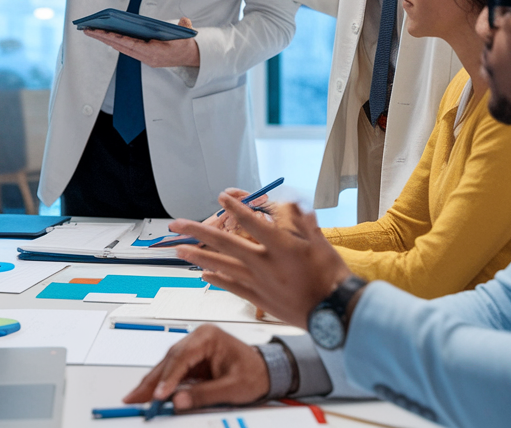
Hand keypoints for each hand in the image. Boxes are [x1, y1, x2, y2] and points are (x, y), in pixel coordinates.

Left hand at [83, 18, 199, 68]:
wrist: (191, 56)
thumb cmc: (186, 44)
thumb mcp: (187, 34)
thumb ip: (184, 27)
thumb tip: (184, 21)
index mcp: (156, 54)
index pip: (132, 45)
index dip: (117, 38)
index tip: (103, 33)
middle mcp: (147, 58)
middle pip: (121, 47)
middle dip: (104, 38)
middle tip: (88, 30)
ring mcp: (145, 58)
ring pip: (121, 48)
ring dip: (106, 40)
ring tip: (92, 31)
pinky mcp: (144, 57)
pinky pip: (126, 49)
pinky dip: (115, 42)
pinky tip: (106, 35)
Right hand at [122, 325, 268, 410]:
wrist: (267, 372)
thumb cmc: (255, 374)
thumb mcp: (233, 388)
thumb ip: (205, 395)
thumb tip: (178, 401)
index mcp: (208, 336)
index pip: (181, 357)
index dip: (168, 378)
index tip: (158, 395)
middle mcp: (197, 339)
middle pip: (169, 360)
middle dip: (151, 381)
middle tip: (134, 398)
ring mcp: (193, 349)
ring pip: (167, 366)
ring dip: (152, 384)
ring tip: (136, 398)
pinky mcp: (192, 361)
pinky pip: (172, 372)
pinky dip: (161, 385)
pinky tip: (150, 394)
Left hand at [168, 193, 350, 327]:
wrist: (333, 313)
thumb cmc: (331, 277)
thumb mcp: (322, 243)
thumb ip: (303, 222)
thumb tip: (293, 203)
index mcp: (281, 246)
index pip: (253, 221)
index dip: (236, 207)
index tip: (221, 197)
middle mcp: (265, 263)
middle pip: (225, 243)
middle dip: (197, 232)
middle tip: (176, 226)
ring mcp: (259, 282)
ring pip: (222, 266)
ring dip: (198, 257)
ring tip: (179, 252)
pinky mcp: (259, 298)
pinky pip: (232, 287)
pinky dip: (217, 279)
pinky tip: (204, 275)